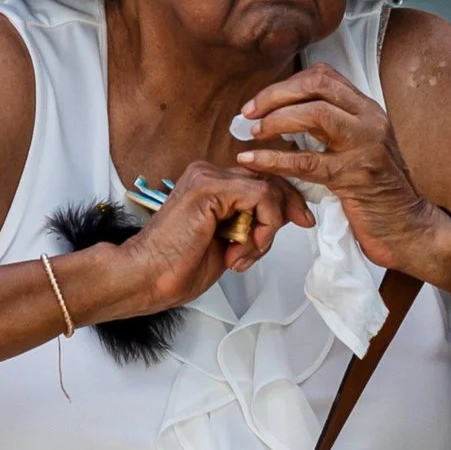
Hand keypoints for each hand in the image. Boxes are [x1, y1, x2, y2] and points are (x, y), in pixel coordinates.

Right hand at [73, 160, 306, 324]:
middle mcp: (208, 173)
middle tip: (301, 224)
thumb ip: (250, 224)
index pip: (261, 178)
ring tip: (242, 254)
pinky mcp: (210, 187)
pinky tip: (240, 248)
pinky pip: (260, 197)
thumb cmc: (178, 266)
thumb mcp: (229, 242)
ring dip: (266, 228)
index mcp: (210, 184)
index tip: (303, 218)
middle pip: (269, 177)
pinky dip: (262, 226)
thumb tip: (282, 217)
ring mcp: (208, 176)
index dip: (287, 199)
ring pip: (267, 189)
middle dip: (289, 206)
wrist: (148, 276)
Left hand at [230, 67, 450, 287]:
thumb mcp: (357, 148)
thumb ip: (331, 128)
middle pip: (317, 85)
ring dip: (276, 120)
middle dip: (275, 95)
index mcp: (367, 109)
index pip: (324, 76)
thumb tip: (284, 114)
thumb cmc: (377, 191)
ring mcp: (365, 146)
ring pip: (315, 114)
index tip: (261, 102)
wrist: (407, 227)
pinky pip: (307, 162)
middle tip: (248, 113)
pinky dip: (273, 159)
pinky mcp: (355, 177)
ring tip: (253, 133)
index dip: (286, 84)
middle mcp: (369, 120)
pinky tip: (252, 161)